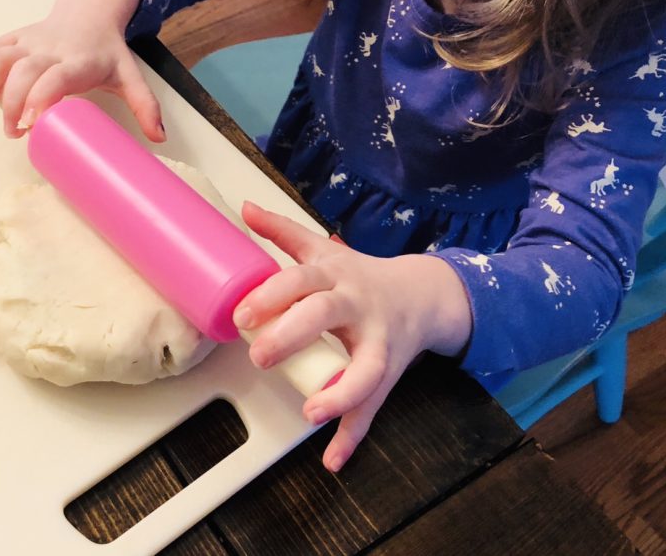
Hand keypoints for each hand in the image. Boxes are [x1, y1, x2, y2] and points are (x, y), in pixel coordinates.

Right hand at [0, 0, 164, 141]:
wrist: (92, 12)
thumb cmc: (108, 53)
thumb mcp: (130, 76)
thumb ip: (145, 106)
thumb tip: (159, 139)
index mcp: (79, 60)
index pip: (55, 77)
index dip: (40, 97)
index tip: (29, 123)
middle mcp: (50, 49)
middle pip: (21, 71)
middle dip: (10, 102)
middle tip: (11, 133)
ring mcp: (28, 42)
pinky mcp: (13, 39)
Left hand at [234, 202, 471, 472]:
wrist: (424, 294)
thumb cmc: (361, 275)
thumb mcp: (324, 250)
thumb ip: (283, 232)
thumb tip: (244, 208)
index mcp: (335, 274)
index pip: (300, 278)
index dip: (271, 295)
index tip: (241, 315)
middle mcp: (358, 305)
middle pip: (326, 315)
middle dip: (293, 335)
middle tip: (260, 355)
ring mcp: (378, 340)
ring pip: (366, 369)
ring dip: (339, 393)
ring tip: (312, 412)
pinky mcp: (387, 372)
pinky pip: (372, 407)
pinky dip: (352, 436)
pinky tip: (332, 458)